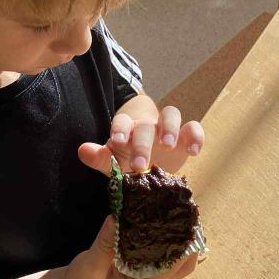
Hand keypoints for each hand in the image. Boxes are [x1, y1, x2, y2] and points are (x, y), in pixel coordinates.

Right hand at [65, 215, 198, 278]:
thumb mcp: (90, 265)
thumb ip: (104, 245)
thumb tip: (115, 218)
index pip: (175, 268)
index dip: (185, 247)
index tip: (189, 223)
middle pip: (184, 266)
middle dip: (190, 242)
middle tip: (189, 214)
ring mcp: (149, 277)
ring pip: (177, 260)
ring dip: (183, 240)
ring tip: (182, 214)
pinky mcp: (143, 268)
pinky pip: (163, 254)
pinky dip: (169, 240)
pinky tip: (165, 220)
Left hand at [78, 104, 203, 175]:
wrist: (152, 158)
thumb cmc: (128, 158)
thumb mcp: (114, 161)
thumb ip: (100, 157)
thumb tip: (82, 150)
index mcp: (127, 130)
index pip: (121, 122)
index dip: (119, 129)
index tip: (117, 141)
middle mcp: (147, 125)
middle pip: (145, 126)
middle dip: (142, 144)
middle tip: (139, 165)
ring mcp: (167, 129)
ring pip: (171, 114)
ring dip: (170, 127)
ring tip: (169, 145)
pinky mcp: (185, 136)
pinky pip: (193, 127)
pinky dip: (196, 136)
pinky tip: (193, 152)